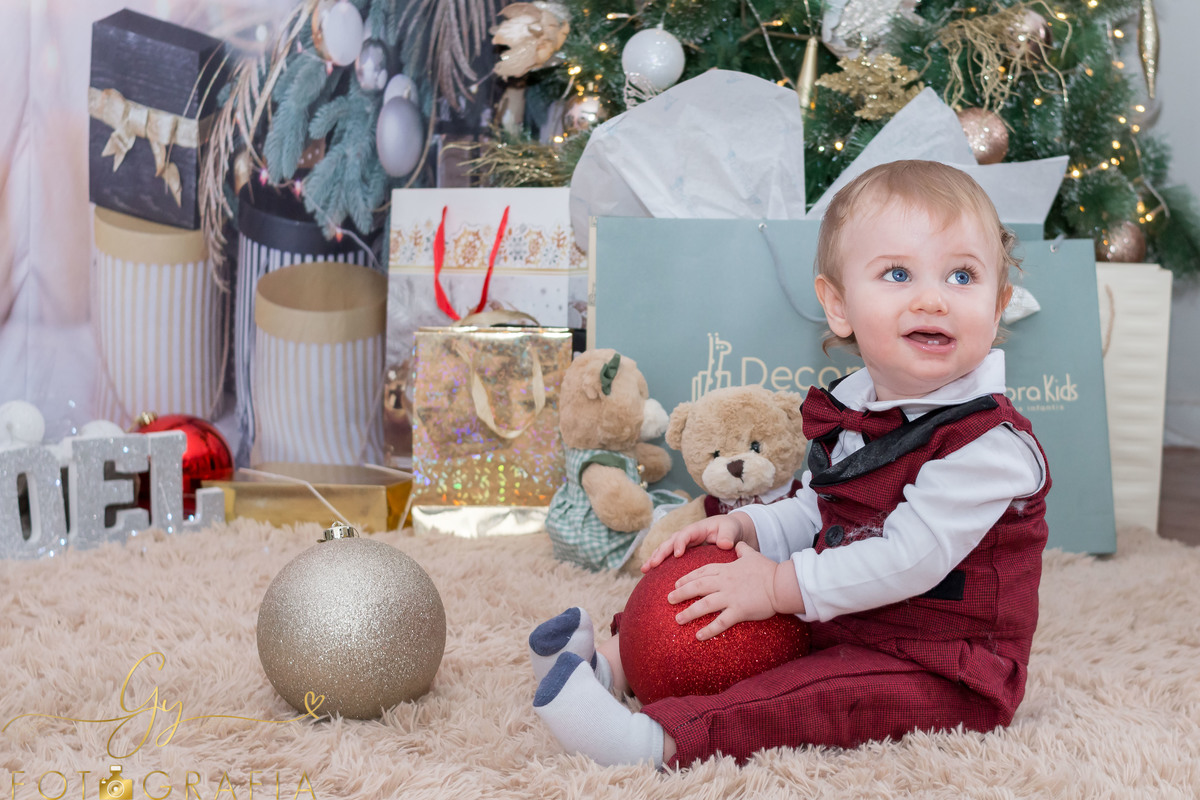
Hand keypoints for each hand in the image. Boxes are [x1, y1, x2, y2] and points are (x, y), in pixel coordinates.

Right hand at [640, 513, 755, 572]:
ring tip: (644, 569)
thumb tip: (725, 544)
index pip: (685, 534)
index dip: (680, 543)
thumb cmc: (729, 529)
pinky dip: (658, 563)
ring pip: (665, 549)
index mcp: (697, 528)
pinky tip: (650, 574)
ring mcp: (682, 542)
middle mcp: (686, 534)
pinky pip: (668, 556)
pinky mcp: (681, 550)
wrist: (728, 530)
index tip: (677, 554)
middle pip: (670, 542)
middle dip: (660, 552)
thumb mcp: (731, 530)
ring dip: (654, 558)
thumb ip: (728, 536)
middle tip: (653, 564)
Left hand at [667, 542, 779, 640]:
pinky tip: (698, 636)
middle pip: (697, 587)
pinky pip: (720, 622)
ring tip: (678, 619)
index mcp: (726, 569)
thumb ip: (743, 549)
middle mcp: (725, 582)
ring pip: (704, 605)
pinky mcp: (739, 611)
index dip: (687, 578)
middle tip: (669, 599)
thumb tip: (737, 543)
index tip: (676, 583)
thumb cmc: (768, 569)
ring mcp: (731, 597)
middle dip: (681, 593)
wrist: (781, 584)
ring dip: (689, 612)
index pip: (702, 572)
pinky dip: (708, 630)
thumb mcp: (753, 555)